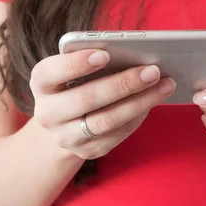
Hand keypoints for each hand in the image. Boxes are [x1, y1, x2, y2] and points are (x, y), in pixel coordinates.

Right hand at [30, 50, 175, 159]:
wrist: (66, 121)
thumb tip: (135, 53)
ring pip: (106, 121)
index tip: (104, 55)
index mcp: (41, 83)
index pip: (51, 72)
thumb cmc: (78, 81)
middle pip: (86, 99)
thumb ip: (95, 59)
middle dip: (123, 84)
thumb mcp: (76, 67)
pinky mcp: (87, 151)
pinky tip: (154, 99)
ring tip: (164, 84)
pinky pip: (117, 134)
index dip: (76, 64)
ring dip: (140, 102)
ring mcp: (65, 136)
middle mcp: (47, 113)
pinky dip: (139, 115)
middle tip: (152, 70)